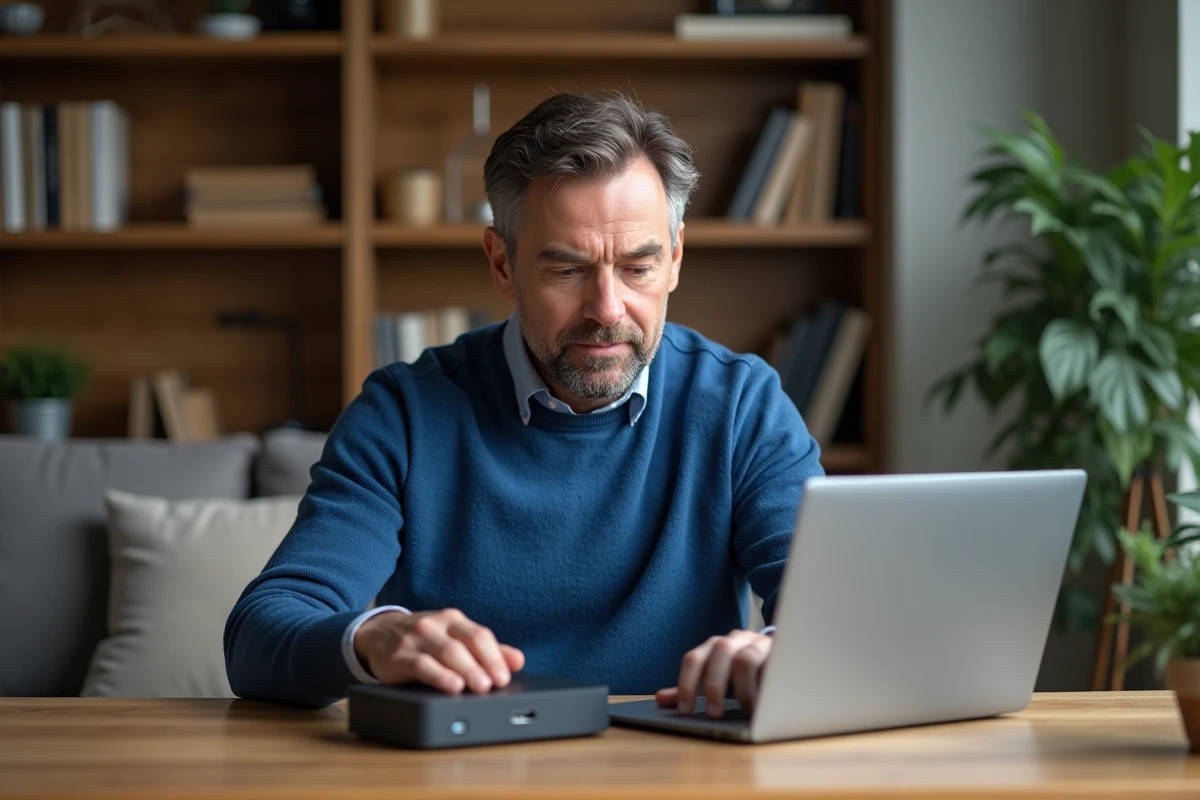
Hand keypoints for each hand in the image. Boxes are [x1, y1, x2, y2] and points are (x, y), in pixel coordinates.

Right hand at [353, 608, 524, 694]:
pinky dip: (439, 676)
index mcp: (452, 620)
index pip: (479, 635)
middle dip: (483, 664)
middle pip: (464, 644)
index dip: (495, 655)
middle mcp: (434, 625)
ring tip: (480, 687)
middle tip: (496, 684)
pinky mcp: (397, 657)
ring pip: (446, 652)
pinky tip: (452, 686)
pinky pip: (421, 665)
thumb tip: (518, 661)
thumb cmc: (424, 640)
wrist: (377, 634)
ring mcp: (415, 639)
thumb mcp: (453, 638)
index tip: (506, 676)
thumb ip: (485, 650)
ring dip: (466, 670)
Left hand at [654, 629, 771, 717]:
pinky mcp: (781, 653)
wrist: (781, 652)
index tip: (686, 710)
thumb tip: (660, 699)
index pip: (693, 658)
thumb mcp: (716, 678)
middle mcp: (735, 640)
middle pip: (720, 652)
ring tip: (745, 711)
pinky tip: (764, 705)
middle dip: (714, 686)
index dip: (686, 684)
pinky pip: (772, 668)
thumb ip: (692, 687)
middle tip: (714, 714)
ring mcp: (759, 643)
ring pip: (746, 658)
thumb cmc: (742, 671)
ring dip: (743, 690)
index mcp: (714, 646)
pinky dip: (765, 688)